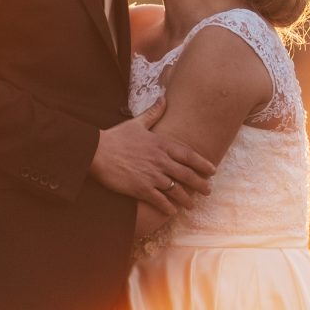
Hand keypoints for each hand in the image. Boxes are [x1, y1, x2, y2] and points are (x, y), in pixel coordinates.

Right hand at [90, 98, 214, 212]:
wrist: (96, 152)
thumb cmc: (116, 137)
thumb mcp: (136, 123)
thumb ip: (153, 112)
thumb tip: (164, 98)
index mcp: (161, 144)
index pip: (189, 155)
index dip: (203, 164)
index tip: (212, 170)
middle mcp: (160, 160)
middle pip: (187, 175)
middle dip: (200, 184)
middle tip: (208, 191)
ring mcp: (152, 175)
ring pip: (176, 190)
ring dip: (186, 199)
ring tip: (192, 205)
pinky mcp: (141, 188)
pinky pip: (160, 201)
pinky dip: (168, 207)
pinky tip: (172, 211)